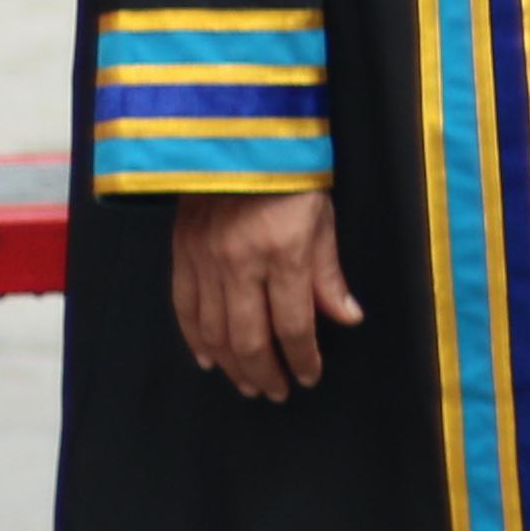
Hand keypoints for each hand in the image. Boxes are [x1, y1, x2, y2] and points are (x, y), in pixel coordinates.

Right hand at [170, 186, 358, 398]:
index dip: (303, 358)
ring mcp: (205, 260)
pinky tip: (207, 359)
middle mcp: (240, 264)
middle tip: (277, 393)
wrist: (238, 137)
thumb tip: (347, 319)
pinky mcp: (182, 252)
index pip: (294, 325)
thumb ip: (329, 274)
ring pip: (214, 330)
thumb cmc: (291, 177)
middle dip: (266, 372)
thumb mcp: (323, 220)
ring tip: (248, 385)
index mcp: (283, 255)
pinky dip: (195, 338)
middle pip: (250, 338)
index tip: (309, 377)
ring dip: (231, 364)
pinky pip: (184, 307)